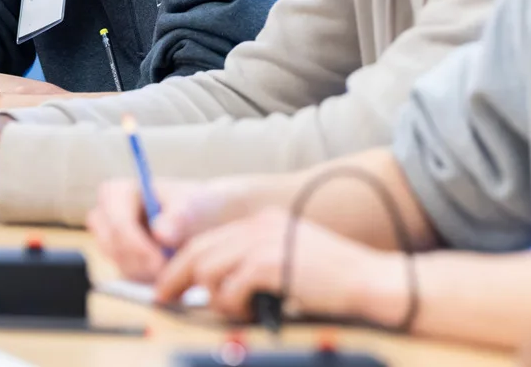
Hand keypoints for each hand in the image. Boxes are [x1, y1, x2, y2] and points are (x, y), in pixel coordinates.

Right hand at [87, 176, 268, 283]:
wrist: (206, 218)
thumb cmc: (197, 205)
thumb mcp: (192, 206)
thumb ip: (177, 217)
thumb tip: (161, 233)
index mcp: (117, 192)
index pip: (117, 223)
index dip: (136, 245)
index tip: (161, 262)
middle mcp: (107, 215)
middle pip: (113, 247)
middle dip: (142, 261)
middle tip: (171, 271)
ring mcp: (110, 239)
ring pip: (120, 264)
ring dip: (147, 271)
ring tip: (176, 266)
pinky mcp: (120, 259)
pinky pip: (128, 276)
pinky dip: (149, 278)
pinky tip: (170, 271)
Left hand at [153, 208, 404, 323]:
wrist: (364, 279)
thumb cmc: (329, 279)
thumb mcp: (286, 258)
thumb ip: (252, 262)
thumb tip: (212, 284)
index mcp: (263, 221)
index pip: (207, 238)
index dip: (180, 263)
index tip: (167, 285)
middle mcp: (259, 225)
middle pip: (198, 251)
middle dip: (176, 279)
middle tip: (165, 300)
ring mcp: (264, 242)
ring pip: (208, 270)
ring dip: (214, 298)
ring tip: (236, 309)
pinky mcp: (269, 264)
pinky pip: (229, 289)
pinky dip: (232, 306)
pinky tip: (252, 309)